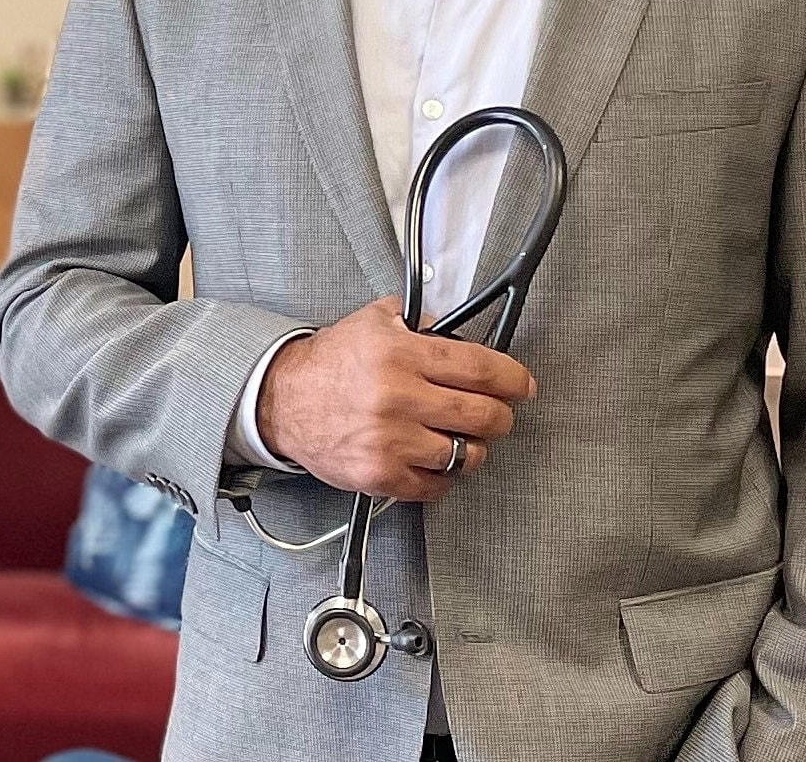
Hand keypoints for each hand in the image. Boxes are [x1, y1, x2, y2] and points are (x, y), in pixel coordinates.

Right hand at [255, 297, 536, 501]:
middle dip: (500, 417)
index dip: (513, 378)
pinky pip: (435, 486)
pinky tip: (434, 460)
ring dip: (473, 448)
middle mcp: (399, 397)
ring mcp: (390, 441)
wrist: (283, 401)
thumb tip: (461, 330)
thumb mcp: (374, 320)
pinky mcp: (379, 475)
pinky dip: (443, 477)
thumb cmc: (331, 363)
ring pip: (465, 454)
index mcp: (401, 354)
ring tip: (460, 437)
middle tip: (497, 414)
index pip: (480, 368)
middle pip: (483, 415)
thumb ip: (419, 321)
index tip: (522, 385)